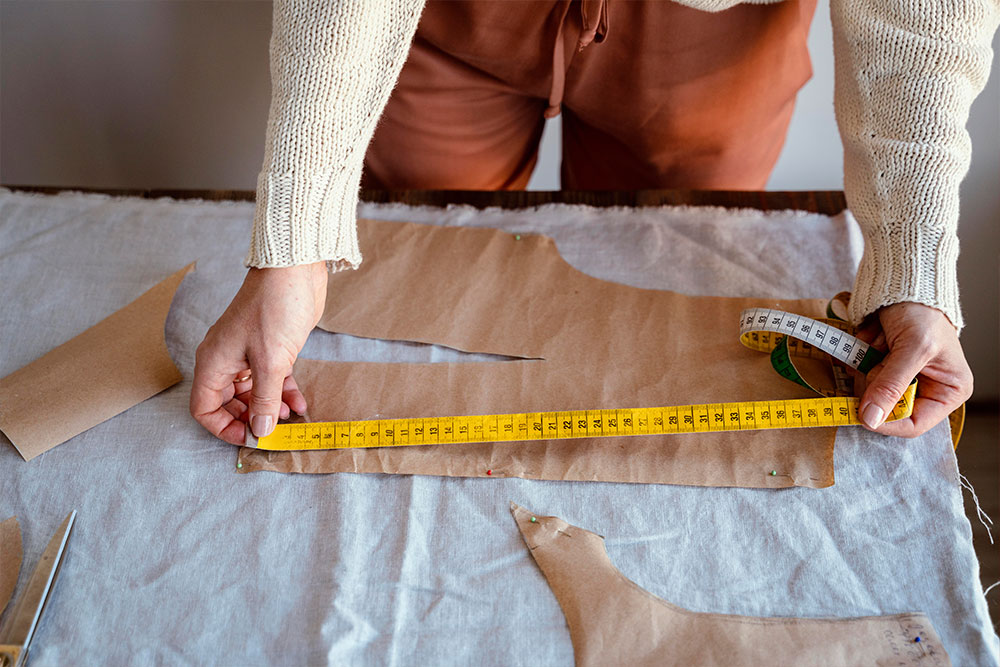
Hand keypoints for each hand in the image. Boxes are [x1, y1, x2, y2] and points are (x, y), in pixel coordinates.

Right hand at [190, 262, 327, 444]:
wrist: (295, 270)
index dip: (224, 427)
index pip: (204, 408)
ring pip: (253, 392)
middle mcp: (225, 360)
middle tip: (275, 430)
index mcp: (214, 362)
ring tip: (291, 416)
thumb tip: (260, 431)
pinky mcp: (270, 348)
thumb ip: (264, 399)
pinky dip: (283, 392)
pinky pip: (271, 379)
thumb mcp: (271, 361)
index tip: (251, 438)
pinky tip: (300, 403)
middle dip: (251, 419)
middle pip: (229, 403)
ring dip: (270, 406)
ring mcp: (247, 353)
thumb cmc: (275, 308)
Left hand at [852, 301, 971, 437]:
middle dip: (875, 380)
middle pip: (885, 408)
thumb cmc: (922, 311)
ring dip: (866, 363)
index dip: (886, 422)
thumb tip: (872, 418)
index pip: (914, 425)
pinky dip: (859, 354)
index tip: (862, 413)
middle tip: (880, 355)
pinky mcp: (879, 365)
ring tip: (883, 338)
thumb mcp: (913, 348)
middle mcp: (924, 389)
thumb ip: (891, 385)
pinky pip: (858, 372)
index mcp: (947, 392)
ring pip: (867, 390)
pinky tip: (873, 336)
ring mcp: (899, 378)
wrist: (903, 283)